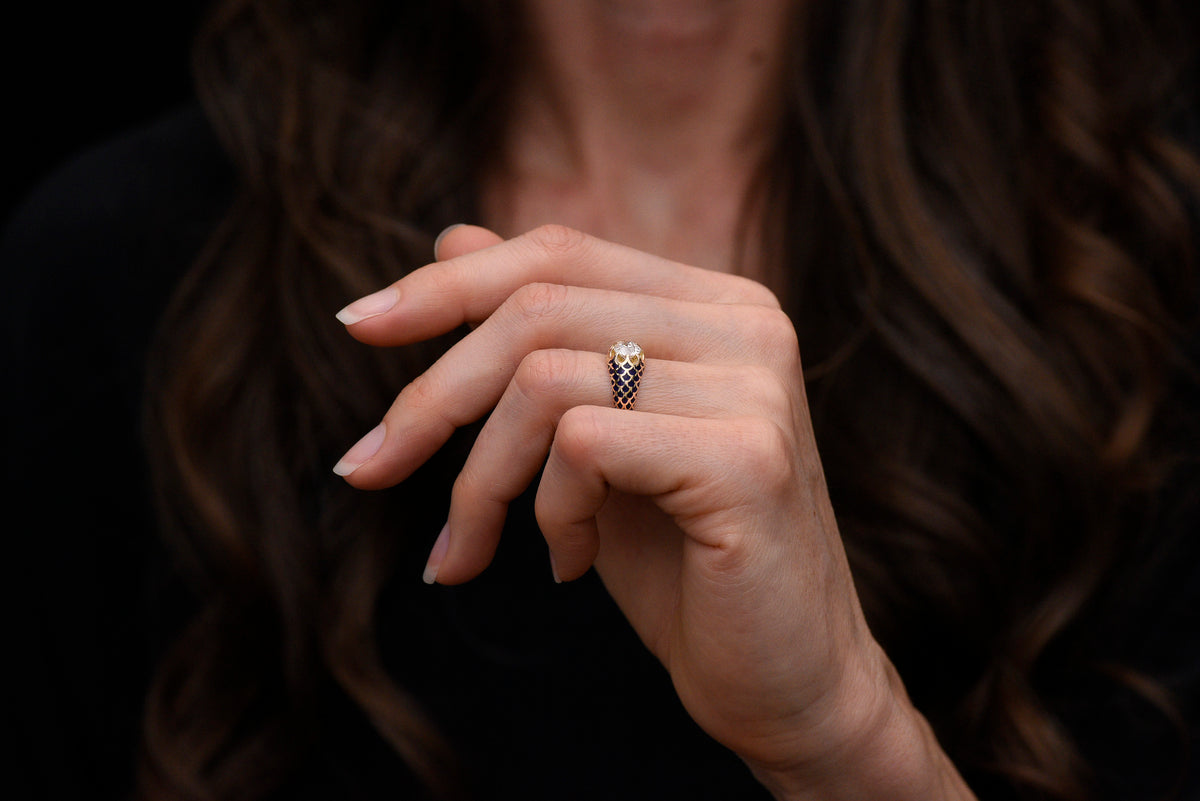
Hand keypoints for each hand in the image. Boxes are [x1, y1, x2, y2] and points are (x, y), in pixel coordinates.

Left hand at [334, 224, 973, 798]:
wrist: (783, 678)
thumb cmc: (683, 561)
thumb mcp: (591, 438)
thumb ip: (539, 338)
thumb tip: (452, 238)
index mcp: (714, 305)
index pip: (557, 251)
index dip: (447, 283)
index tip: (358, 326)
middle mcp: (746, 323)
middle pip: (535, 306)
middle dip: (431, 394)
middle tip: (368, 468)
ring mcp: (755, 385)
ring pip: (543, 378)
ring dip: (479, 478)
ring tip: (473, 547)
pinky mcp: (747, 457)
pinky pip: (582, 446)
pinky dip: (548, 512)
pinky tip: (571, 563)